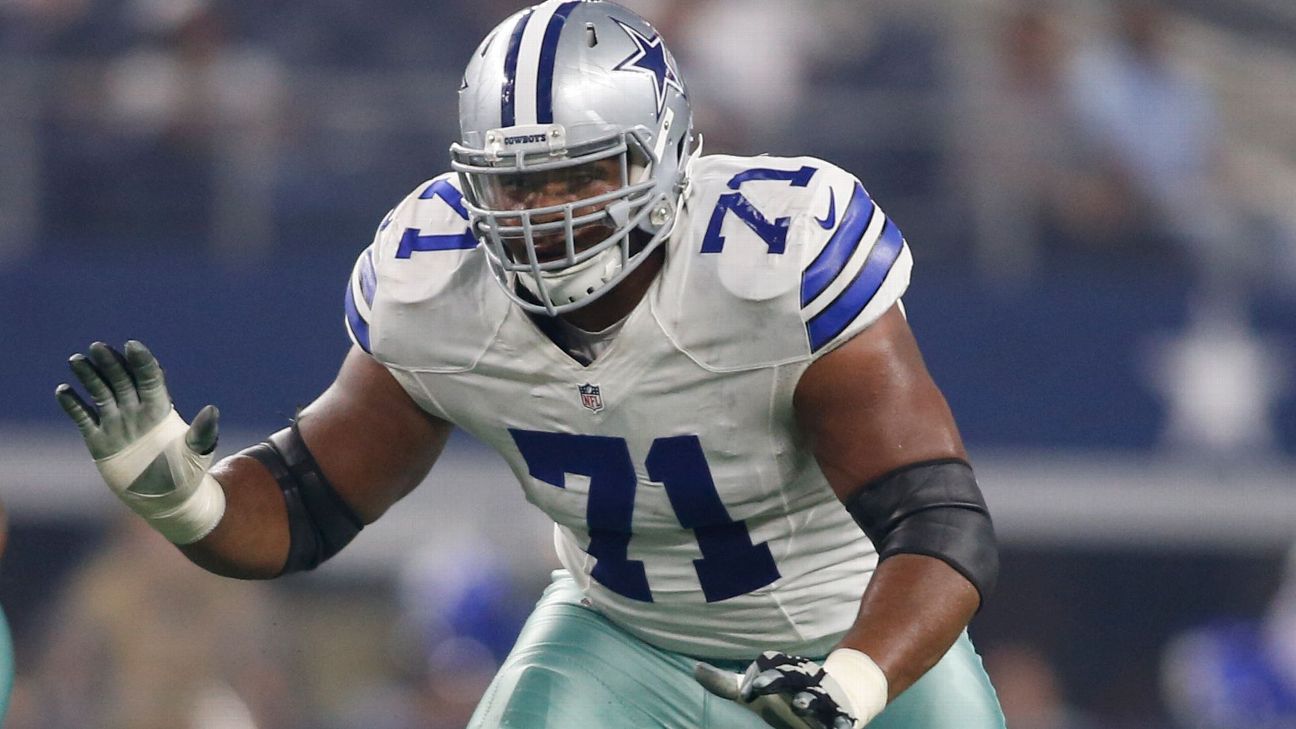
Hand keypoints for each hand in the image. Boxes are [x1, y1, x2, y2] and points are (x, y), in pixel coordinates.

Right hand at [56, 341, 224, 543]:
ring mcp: (117, 424)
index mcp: (160, 409)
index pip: (149, 378)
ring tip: (77, 361)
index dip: (141, 361)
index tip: (132, 346)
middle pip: (121, 379)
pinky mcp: (100, 441)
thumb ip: (203, 432)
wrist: (168, 498)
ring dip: (89, 376)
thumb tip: (212, 410)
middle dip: (110, 362)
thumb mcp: (197, 452)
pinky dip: (73, 405)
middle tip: (97, 347)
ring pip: (100, 393)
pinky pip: (84, 418)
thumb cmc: (187, 473)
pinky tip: (63, 392)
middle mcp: (137, 411)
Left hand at [695, 651, 882, 728]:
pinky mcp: (840, 716)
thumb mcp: (757, 689)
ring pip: (816, 697)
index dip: (757, 677)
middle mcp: (802, 682)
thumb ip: (726, 684)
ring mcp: (822, 698)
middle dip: (776, 680)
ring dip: (808, 700)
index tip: (745, 692)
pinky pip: (842, 720)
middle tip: (760, 687)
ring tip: (799, 705)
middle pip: (790, 676)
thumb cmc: (787, 693)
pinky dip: (841, 723)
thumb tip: (695, 669)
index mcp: (783, 672)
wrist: (840, 693)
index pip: (770, 666)